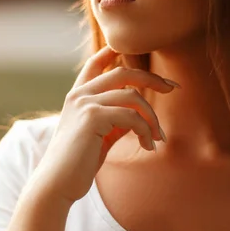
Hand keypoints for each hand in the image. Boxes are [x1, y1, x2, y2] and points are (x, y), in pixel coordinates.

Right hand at [29, 45, 179, 204]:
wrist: (56, 183)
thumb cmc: (78, 163)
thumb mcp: (98, 135)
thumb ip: (114, 120)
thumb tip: (137, 116)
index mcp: (78, 96)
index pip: (95, 64)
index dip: (110, 52)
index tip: (125, 47)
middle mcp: (80, 94)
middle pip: (123, 73)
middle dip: (151, 78)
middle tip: (172, 88)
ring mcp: (85, 103)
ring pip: (132, 96)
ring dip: (152, 118)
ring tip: (158, 138)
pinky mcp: (92, 117)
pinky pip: (131, 116)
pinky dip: (145, 130)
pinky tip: (148, 145)